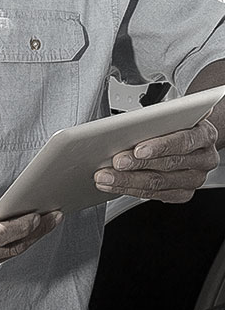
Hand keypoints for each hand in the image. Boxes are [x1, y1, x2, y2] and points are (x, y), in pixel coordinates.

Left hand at [94, 118, 219, 202]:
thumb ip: (156, 120)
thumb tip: (125, 127)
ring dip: (127, 181)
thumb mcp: (172, 114)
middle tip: (114, 163)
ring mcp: (195, 178)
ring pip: (159, 183)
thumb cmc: (177, 122)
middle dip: (136, 165)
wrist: (193, 136)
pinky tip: (115, 185)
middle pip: (167, 164)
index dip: (160, 146)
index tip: (138, 149)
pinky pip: (156, 195)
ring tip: (106, 177)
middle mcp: (204, 158)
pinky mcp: (184, 192)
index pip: (183, 141)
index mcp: (204, 134)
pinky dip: (132, 190)